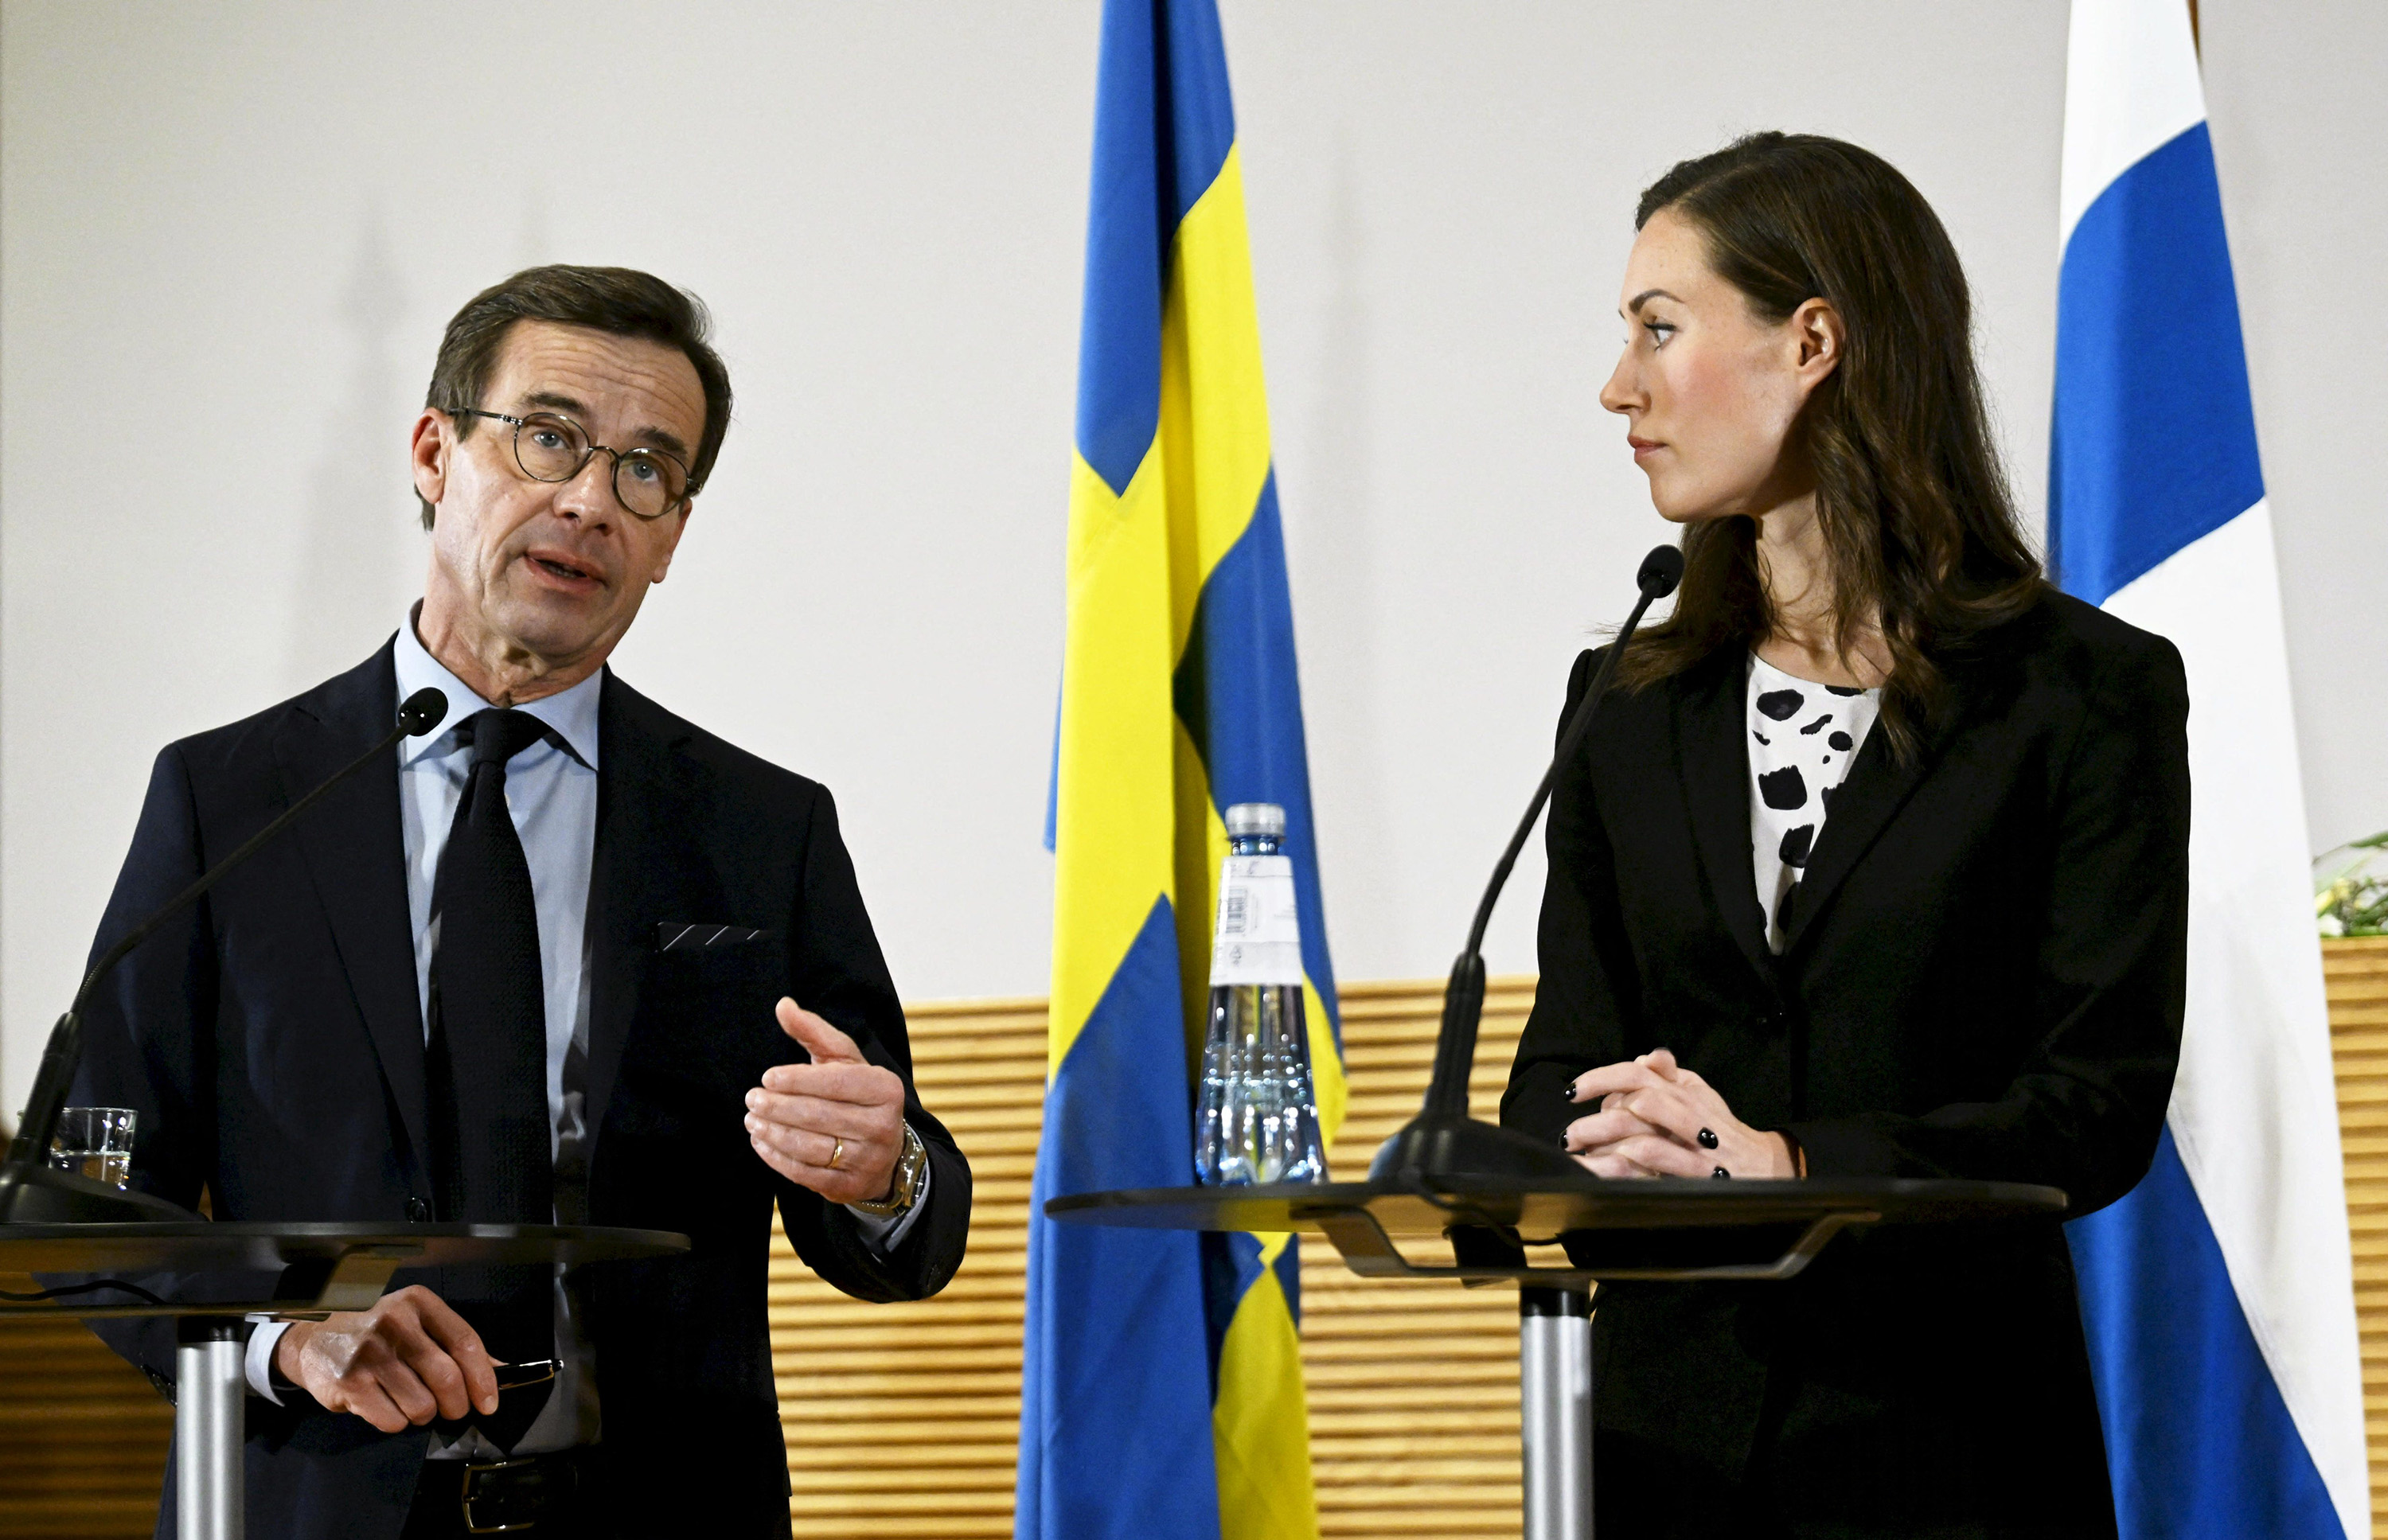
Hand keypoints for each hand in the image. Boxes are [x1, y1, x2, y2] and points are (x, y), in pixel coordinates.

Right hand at [273, 1284, 499, 1432]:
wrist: (312, 1339)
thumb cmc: (376, 1334)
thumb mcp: (416, 1323)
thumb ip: (455, 1344)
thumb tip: (501, 1370)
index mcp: (418, 1303)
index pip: (465, 1343)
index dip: (483, 1378)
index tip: (488, 1404)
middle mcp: (394, 1322)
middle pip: (447, 1379)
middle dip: (456, 1405)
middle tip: (451, 1410)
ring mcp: (369, 1353)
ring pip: (421, 1406)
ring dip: (422, 1415)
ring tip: (408, 1401)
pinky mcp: (349, 1383)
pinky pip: (392, 1420)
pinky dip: (395, 1421)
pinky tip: (384, 1405)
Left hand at [745, 998, 906, 1204]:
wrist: (885, 1153)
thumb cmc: (857, 1096)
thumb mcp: (844, 1061)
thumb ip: (814, 1032)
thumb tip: (783, 1005)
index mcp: (885, 1089)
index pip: (837, 1083)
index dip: (799, 1080)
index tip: (767, 1077)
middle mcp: (883, 1125)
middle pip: (820, 1115)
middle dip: (779, 1107)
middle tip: (751, 1098)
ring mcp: (867, 1160)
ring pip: (810, 1147)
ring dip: (773, 1132)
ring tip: (752, 1119)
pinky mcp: (848, 1187)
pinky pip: (805, 1173)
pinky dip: (776, 1158)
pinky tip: (761, 1141)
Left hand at [1561, 1048, 1796, 1179]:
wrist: (1763, 1166)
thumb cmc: (1720, 1129)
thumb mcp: (1699, 1094)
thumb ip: (1669, 1076)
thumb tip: (1643, 1056)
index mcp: (1682, 1089)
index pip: (1635, 1072)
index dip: (1599, 1078)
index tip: (1572, 1092)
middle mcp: (1687, 1108)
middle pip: (1633, 1099)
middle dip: (1594, 1117)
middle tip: (1569, 1135)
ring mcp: (1692, 1139)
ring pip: (1641, 1129)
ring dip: (1605, 1139)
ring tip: (1582, 1154)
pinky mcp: (1698, 1169)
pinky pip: (1658, 1159)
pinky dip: (1628, 1160)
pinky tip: (1609, 1167)